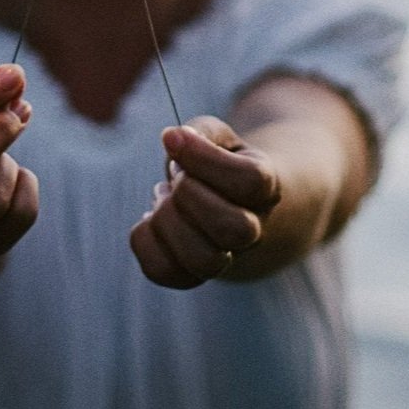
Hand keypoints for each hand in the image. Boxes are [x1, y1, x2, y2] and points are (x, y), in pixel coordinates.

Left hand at [129, 116, 280, 288]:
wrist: (239, 209)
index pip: (248, 180)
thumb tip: (172, 139)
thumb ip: (202, 132)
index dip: (204, 158)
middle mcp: (253, 230)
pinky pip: (163, 271)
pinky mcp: (191, 275)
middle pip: (233, 229)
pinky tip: (151, 216)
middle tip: (176, 174)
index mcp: (265, 188)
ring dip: (168, 222)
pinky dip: (144, 240)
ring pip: (202, 260)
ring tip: (162, 195)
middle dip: (190, 195)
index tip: (173, 139)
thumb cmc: (224, 164)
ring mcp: (224, 259)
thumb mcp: (221, 138)